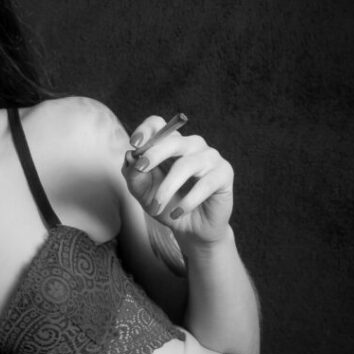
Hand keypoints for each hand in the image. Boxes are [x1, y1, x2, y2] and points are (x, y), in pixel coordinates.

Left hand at [123, 115, 234, 247]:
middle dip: (154, 153)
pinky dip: (187, 201)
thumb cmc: (167, 205)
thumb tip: (129, 156)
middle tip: (140, 169)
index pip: (158, 124)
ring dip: (167, 188)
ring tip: (156, 208)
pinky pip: (205, 184)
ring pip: (186, 164)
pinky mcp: (224, 173)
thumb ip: (134, 177)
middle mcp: (191, 145)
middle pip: (173, 140)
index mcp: (170, 144)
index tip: (134, 144)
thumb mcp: (144, 194)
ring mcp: (210, 157)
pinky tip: (177, 213)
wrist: (191, 230)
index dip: (146, 130)